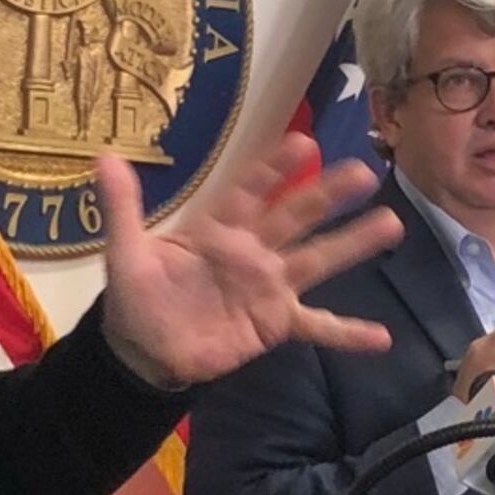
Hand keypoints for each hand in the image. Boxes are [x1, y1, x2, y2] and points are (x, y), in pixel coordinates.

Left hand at [94, 141, 400, 390]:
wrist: (144, 351)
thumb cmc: (138, 297)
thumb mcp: (125, 253)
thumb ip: (123, 207)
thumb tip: (104, 156)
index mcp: (220, 227)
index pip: (252, 189)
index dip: (276, 167)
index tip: (303, 143)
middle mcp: (254, 250)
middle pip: (298, 215)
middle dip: (329, 193)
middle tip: (365, 170)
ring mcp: (269, 286)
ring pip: (318, 259)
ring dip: (353, 243)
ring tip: (390, 224)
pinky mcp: (275, 323)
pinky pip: (317, 327)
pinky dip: (348, 333)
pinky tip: (382, 338)